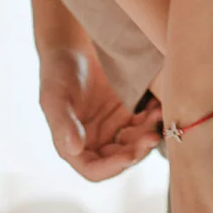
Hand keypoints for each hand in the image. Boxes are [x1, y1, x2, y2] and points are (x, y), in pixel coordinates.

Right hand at [38, 43, 160, 181]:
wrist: (73, 43)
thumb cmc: (58, 71)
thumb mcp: (55, 97)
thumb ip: (63, 125)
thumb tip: (74, 149)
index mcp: (73, 145)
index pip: (94, 170)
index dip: (113, 167)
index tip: (129, 156)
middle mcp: (95, 141)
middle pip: (120, 158)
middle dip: (137, 150)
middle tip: (152, 135)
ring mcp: (113, 128)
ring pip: (136, 143)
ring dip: (148, 134)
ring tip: (157, 115)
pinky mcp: (128, 113)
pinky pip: (144, 123)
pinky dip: (152, 118)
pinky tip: (158, 106)